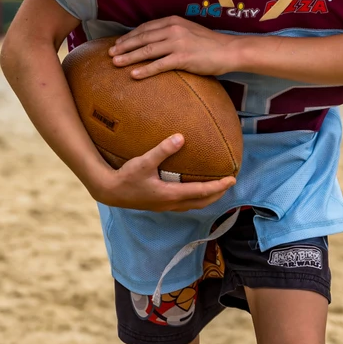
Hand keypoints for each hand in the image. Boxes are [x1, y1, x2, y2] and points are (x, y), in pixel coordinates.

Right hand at [91, 133, 235, 211]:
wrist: (110, 192)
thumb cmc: (126, 177)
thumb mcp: (143, 162)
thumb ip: (162, 150)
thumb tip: (181, 137)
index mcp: (171, 194)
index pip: (202, 192)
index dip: (219, 186)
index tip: (232, 179)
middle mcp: (171, 204)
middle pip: (202, 202)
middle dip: (218, 194)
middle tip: (230, 183)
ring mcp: (166, 206)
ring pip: (194, 205)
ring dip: (208, 198)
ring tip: (217, 188)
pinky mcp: (160, 205)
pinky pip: (185, 204)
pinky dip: (195, 198)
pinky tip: (194, 189)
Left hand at [109, 17, 238, 78]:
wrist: (229, 50)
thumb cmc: (209, 44)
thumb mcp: (188, 31)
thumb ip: (172, 33)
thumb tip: (155, 41)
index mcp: (173, 21)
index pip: (145, 27)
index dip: (129, 36)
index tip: (118, 43)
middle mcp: (173, 29)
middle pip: (142, 38)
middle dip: (124, 46)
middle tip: (110, 54)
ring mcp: (178, 43)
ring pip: (147, 50)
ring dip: (129, 57)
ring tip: (115, 63)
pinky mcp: (183, 58)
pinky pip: (159, 65)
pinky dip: (145, 70)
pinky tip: (134, 75)